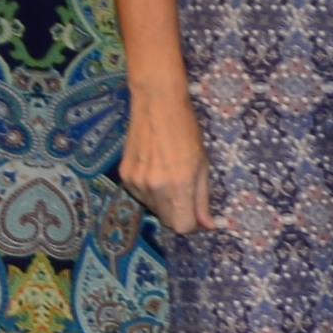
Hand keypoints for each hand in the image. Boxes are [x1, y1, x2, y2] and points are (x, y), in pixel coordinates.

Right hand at [120, 86, 210, 236]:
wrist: (156, 105)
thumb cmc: (186, 132)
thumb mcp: (202, 165)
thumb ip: (203, 199)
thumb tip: (209, 226)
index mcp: (178, 185)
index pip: (182, 227)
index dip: (192, 223)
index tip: (197, 212)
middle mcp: (154, 188)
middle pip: (166, 221)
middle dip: (179, 212)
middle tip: (185, 189)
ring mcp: (136, 183)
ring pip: (153, 209)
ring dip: (164, 201)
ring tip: (169, 174)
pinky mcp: (123, 176)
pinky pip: (140, 196)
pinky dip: (150, 190)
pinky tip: (155, 169)